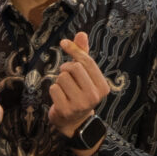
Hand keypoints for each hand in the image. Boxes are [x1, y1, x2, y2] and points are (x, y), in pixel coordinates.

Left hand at [48, 31, 112, 145]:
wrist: (74, 122)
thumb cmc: (79, 93)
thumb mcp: (85, 75)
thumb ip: (83, 55)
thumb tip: (81, 33)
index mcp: (103, 86)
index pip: (87, 62)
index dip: (74, 50)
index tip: (63, 42)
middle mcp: (94, 96)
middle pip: (73, 68)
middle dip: (66, 69)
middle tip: (66, 76)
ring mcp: (80, 104)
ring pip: (62, 77)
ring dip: (59, 81)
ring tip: (65, 90)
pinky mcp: (66, 109)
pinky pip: (54, 88)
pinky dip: (53, 91)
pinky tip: (59, 98)